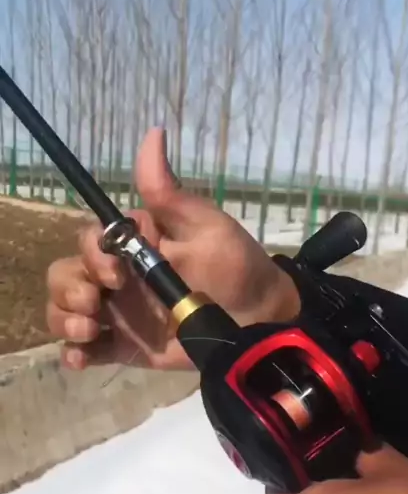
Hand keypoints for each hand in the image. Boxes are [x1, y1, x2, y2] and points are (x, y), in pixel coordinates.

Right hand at [46, 127, 298, 370]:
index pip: (90, 242)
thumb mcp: (205, 225)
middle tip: (96, 308)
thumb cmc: (234, 265)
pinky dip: (74, 354)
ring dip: (65, 320)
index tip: (117, 277)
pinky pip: (85, 350)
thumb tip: (153, 134)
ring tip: (89, 332)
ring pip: (65, 311)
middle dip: (69, 291)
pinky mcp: (123, 346)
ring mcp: (117, 313)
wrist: (257, 318)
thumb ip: (169, 192)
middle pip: (66, 276)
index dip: (93, 257)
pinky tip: (81, 359)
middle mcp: (116, 277)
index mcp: (132, 243)